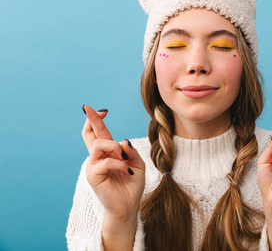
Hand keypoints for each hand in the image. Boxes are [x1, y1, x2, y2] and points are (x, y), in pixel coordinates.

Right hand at [81, 105, 144, 220]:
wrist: (129, 205)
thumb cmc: (132, 184)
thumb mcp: (137, 164)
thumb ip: (132, 151)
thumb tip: (123, 141)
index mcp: (108, 152)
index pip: (98, 133)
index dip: (97, 120)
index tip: (103, 110)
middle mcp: (97, 157)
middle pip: (89, 134)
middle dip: (92, 120)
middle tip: (95, 110)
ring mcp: (93, 166)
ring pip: (98, 145)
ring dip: (114, 148)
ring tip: (124, 158)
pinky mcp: (93, 176)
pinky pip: (106, 162)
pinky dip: (119, 165)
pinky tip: (127, 172)